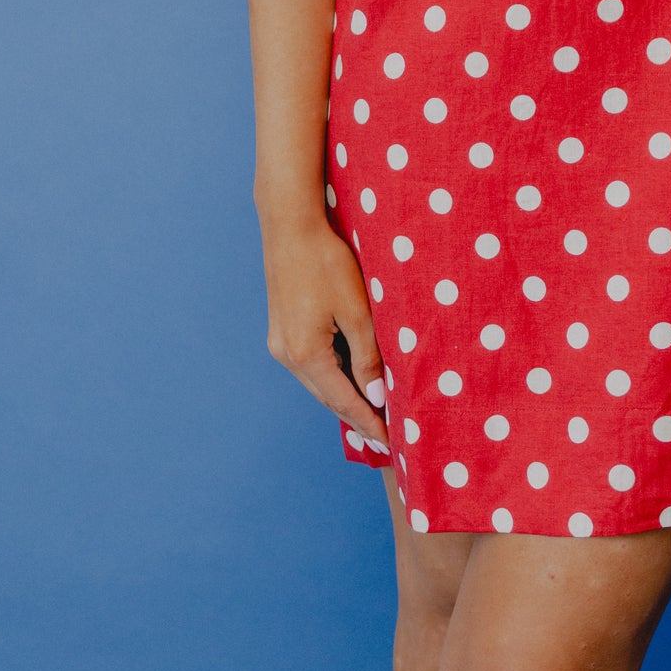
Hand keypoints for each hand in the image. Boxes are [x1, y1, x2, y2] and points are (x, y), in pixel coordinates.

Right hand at [259, 211, 389, 449]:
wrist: (291, 227)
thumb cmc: (327, 263)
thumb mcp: (356, 310)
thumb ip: (367, 355)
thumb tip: (375, 396)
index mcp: (306, 354)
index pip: (343, 401)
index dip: (368, 422)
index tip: (390, 443)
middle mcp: (287, 355)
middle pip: (327, 396)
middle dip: (357, 416)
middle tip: (385, 436)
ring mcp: (280, 343)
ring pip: (318, 382)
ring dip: (344, 397)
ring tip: (374, 413)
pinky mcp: (282, 330)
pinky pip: (311, 364)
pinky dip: (333, 376)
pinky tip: (352, 378)